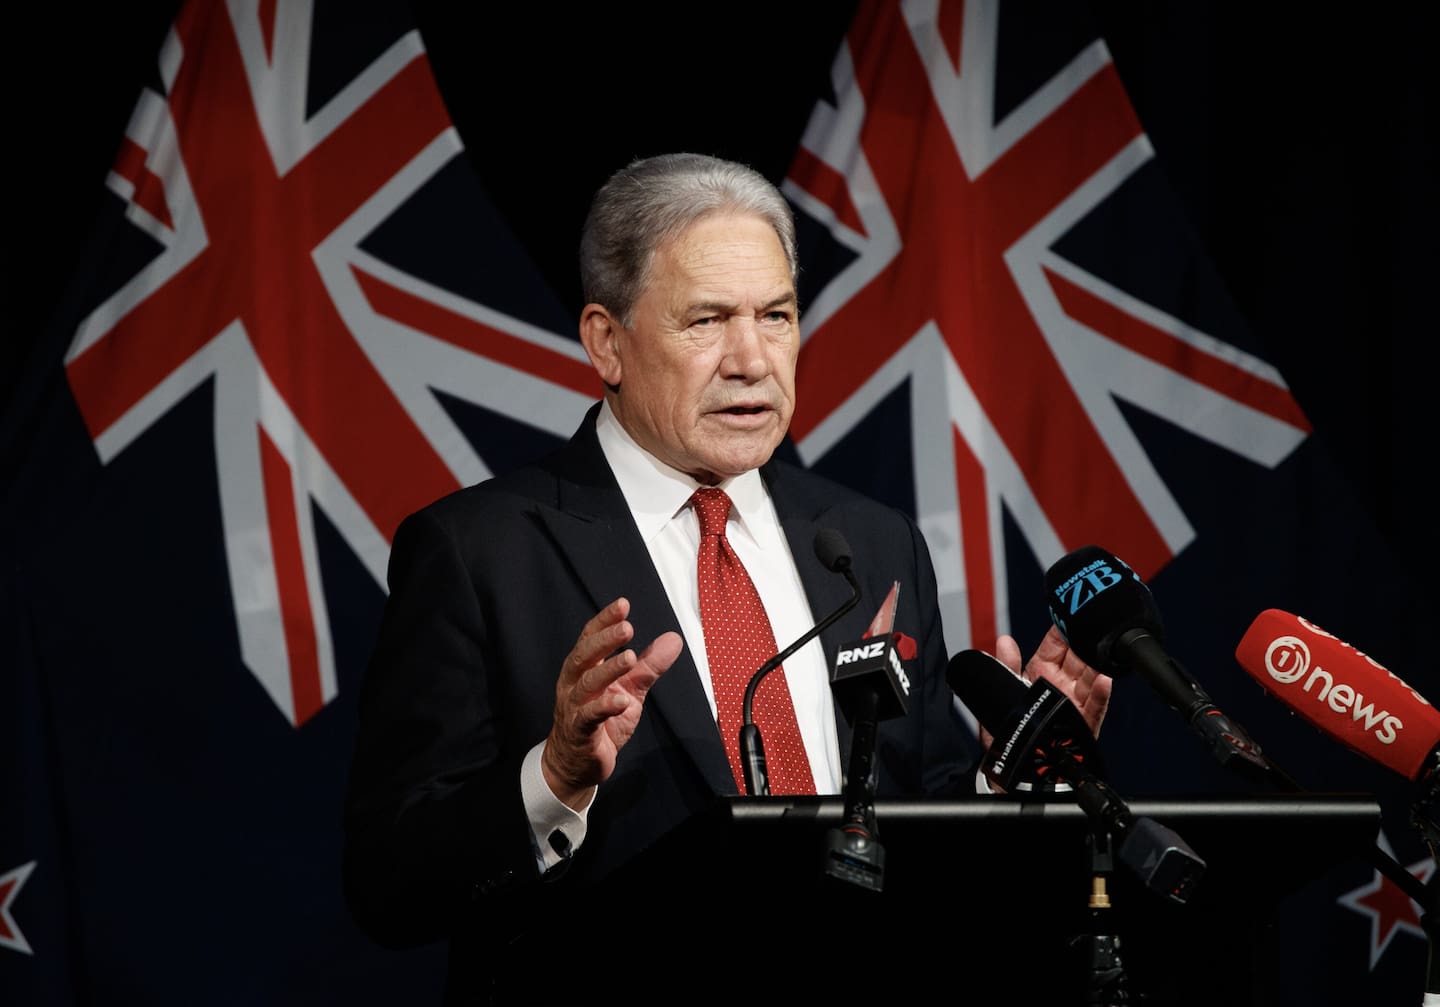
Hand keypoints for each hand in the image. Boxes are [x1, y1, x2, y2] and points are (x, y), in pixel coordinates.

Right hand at [542, 597, 681, 808]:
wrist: (577, 763)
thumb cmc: (602, 720)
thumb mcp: (630, 689)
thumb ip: (649, 665)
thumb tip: (674, 639)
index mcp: (583, 668)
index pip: (591, 638)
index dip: (605, 620)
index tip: (623, 604)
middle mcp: (574, 683)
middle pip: (585, 655)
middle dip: (605, 639)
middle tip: (627, 627)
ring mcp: (573, 707)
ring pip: (587, 683)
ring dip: (608, 669)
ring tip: (630, 657)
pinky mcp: (580, 732)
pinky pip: (589, 717)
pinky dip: (605, 707)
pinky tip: (622, 701)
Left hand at [979, 625, 1112, 750]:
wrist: (1015, 767)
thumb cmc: (1010, 731)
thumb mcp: (1004, 695)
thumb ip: (1006, 668)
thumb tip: (1003, 641)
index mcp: (1041, 674)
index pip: (1055, 646)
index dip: (1061, 630)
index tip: (1067, 614)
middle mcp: (1061, 686)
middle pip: (1077, 658)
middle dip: (1083, 642)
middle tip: (1089, 627)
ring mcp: (1074, 703)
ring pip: (1090, 678)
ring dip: (1096, 665)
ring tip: (1100, 650)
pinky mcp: (1084, 723)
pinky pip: (1096, 706)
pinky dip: (1100, 693)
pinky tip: (1104, 680)